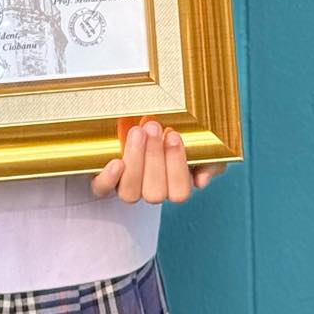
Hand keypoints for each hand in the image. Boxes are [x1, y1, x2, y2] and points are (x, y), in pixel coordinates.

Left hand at [89, 119, 228, 203]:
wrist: (145, 120)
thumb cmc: (177, 131)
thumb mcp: (202, 144)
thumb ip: (210, 162)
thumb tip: (201, 181)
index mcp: (175, 185)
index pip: (179, 192)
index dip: (176, 167)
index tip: (174, 135)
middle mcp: (152, 190)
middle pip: (154, 193)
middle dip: (154, 158)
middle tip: (154, 126)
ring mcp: (128, 187)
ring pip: (130, 193)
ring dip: (135, 162)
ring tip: (137, 131)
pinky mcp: (105, 179)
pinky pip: (103, 189)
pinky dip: (108, 179)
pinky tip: (115, 162)